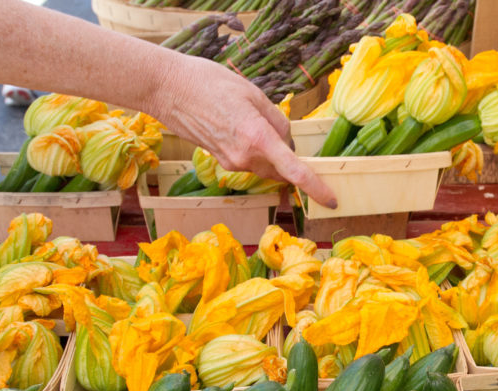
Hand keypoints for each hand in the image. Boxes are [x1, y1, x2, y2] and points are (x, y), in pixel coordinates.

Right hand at [148, 54, 336, 207]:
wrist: (166, 88)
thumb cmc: (209, 83)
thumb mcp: (253, 94)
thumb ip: (276, 120)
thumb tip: (286, 140)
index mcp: (257, 138)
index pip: (294, 171)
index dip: (316, 187)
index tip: (331, 200)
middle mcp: (245, 158)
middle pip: (282, 169)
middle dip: (290, 157)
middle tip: (281, 127)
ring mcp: (231, 163)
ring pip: (266, 166)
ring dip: (271, 152)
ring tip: (251, 118)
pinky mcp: (221, 161)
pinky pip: (249, 162)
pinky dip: (255, 150)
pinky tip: (239, 125)